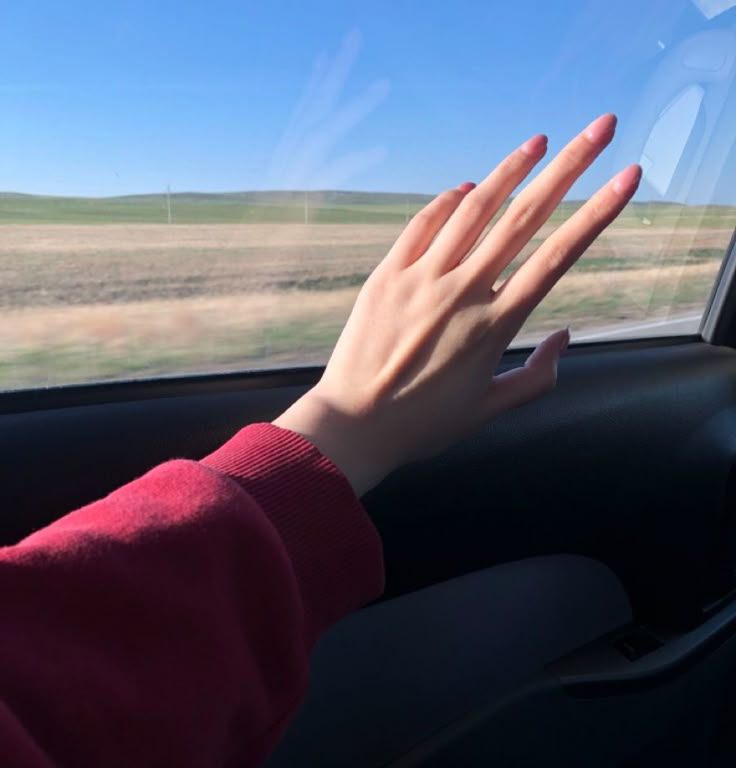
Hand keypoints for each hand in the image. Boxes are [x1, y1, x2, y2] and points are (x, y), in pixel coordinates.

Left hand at [274, 113, 640, 495]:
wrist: (352, 426)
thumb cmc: (422, 425)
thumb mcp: (488, 411)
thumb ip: (536, 379)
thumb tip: (566, 337)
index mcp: (495, 328)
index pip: (557, 257)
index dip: (597, 213)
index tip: (627, 176)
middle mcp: (462, 293)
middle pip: (525, 217)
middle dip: (569, 167)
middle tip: (600, 128)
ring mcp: (422, 279)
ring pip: (474, 210)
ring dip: (510, 170)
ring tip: (539, 142)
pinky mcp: (387, 275)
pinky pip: (423, 224)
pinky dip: (450, 201)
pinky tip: (469, 187)